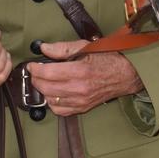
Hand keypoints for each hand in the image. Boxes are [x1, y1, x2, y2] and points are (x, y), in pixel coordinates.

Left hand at [27, 40, 143, 116]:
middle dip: (36, 79)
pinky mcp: (82, 108)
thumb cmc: (108, 58)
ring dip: (43, 90)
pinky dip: (52, 102)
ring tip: (45, 81)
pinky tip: (55, 93)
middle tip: (36, 72)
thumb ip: (62, 48)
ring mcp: (80, 101)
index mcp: (79, 71)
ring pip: (50, 99)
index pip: (47, 73)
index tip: (32, 65)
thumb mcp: (86, 46)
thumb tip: (43, 48)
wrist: (126, 75)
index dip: (35, 69)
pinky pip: (59, 110)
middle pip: (45, 87)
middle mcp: (79, 88)